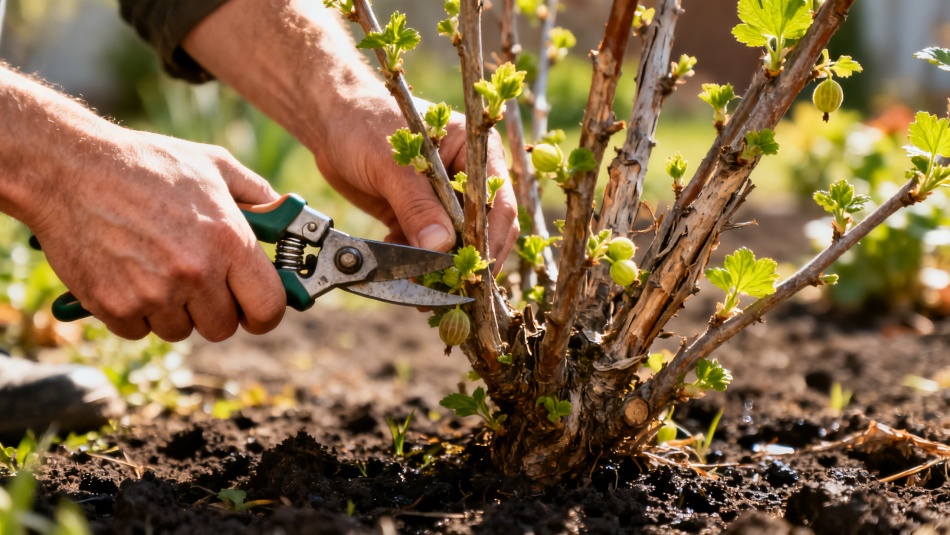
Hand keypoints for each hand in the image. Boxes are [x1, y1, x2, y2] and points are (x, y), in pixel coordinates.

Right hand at [29, 130, 285, 341]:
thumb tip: (282, 217)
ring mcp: (154, 294)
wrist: (68, 169)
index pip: (269, 308)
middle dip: (215, 308)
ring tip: (157, 267)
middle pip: (223, 327)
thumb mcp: (213, 165)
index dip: (265, 313)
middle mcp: (196, 273)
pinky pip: (140, 331)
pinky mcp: (115, 307)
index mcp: (229, 241)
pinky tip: (129, 274)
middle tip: (198, 280)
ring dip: (174, 310)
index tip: (256, 308)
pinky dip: (136, 312)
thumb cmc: (146, 163)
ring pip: (181, 330)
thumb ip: (256, 193)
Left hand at [313, 96, 519, 270]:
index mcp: (474, 151)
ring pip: (453, 244)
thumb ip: (418, 207)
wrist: (327, 123)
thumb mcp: (392, 165)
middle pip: (481, 229)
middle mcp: (466, 177)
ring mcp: (442, 199)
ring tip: (419, 287)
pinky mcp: (417, 215)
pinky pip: (424, 247)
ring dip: (438, 268)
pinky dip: (414, 262)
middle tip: (450, 290)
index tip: (476, 270)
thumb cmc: (363, 124)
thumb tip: (441, 247)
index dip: (491, 240)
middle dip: (464, 261)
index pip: (498, 203)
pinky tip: (398, 267)